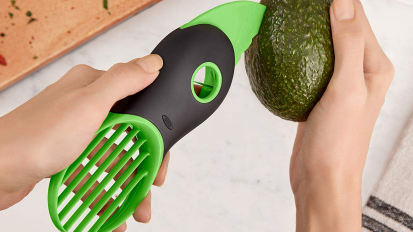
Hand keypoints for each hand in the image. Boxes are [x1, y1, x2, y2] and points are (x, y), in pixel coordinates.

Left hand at [0, 54, 168, 230]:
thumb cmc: (37, 137)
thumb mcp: (89, 104)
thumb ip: (123, 81)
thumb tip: (153, 62)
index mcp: (93, 86)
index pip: (139, 105)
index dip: (154, 133)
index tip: (160, 158)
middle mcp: (86, 106)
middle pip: (128, 135)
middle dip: (141, 166)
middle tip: (149, 190)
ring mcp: (76, 130)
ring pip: (113, 156)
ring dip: (126, 184)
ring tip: (134, 211)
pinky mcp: (67, 152)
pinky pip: (95, 170)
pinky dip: (105, 190)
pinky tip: (112, 211)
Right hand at [289, 0, 393, 230]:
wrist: (320, 177)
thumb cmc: (338, 141)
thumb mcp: (347, 89)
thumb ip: (348, 44)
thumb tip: (342, 2)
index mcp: (375, 67)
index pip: (357, 18)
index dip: (336, 1)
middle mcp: (359, 72)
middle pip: (339, 29)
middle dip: (318, 11)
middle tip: (292, 5)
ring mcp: (337, 83)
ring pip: (321, 46)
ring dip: (305, 30)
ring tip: (284, 16)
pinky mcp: (318, 93)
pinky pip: (307, 65)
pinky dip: (294, 54)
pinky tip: (279, 47)